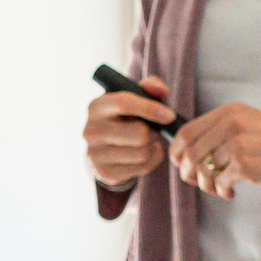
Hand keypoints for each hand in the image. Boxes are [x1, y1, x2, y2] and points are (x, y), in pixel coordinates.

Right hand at [86, 74, 178, 189]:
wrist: (106, 148)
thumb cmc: (126, 117)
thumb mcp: (135, 98)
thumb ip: (150, 88)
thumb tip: (162, 91)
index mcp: (96, 106)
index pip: (123, 103)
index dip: (150, 108)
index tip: (170, 116)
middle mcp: (90, 130)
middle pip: (139, 133)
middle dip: (153, 132)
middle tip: (152, 129)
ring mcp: (94, 154)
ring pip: (142, 152)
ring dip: (152, 146)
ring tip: (146, 141)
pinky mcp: (104, 172)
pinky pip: (143, 167)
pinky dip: (152, 160)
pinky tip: (145, 154)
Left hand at [168, 103, 260, 200]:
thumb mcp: (247, 124)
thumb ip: (218, 131)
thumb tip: (185, 152)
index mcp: (229, 112)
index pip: (187, 131)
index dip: (177, 151)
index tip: (180, 164)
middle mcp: (231, 124)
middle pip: (190, 153)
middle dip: (189, 173)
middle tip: (200, 183)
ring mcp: (238, 144)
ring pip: (203, 170)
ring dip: (206, 185)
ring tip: (218, 189)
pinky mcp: (246, 164)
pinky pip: (219, 182)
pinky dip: (221, 192)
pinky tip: (230, 193)